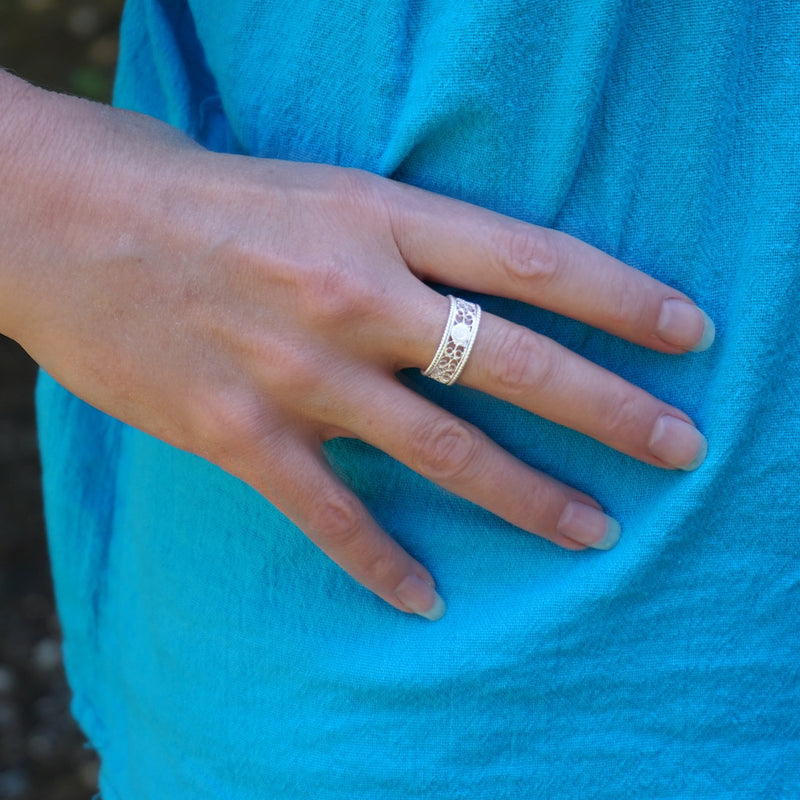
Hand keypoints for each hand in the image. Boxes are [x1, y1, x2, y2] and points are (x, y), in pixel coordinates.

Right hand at [0, 77, 712, 619]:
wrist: (65, 219)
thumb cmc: (200, 197)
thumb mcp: (320, 192)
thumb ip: (400, 241)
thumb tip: (478, 290)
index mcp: (377, 217)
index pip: (532, 259)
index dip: (621, 298)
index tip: (686, 332)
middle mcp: (353, 296)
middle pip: (512, 360)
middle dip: (609, 407)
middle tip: (680, 445)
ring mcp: (298, 371)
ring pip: (441, 449)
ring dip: (528, 496)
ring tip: (595, 529)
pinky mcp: (238, 433)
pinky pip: (331, 513)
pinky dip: (381, 562)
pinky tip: (427, 599)